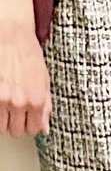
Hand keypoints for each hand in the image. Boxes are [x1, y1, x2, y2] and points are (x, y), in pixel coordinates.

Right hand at [0, 0, 50, 135]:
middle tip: (16, 109)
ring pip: (0, 127)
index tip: (28, 119)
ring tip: (7, 104)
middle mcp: (19, 103)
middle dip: (16, 122)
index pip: (32, 130)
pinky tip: (1, 100)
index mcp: (36, 100)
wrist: (12, 39)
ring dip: (4, 118)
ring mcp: (1, 100)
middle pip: (15, 131)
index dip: (30, 125)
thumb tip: (45, 128)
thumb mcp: (45, 80)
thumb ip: (46, 106)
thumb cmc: (29, 56)